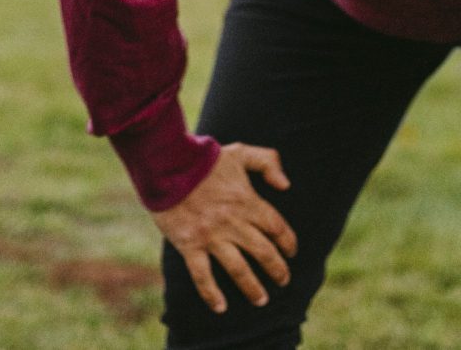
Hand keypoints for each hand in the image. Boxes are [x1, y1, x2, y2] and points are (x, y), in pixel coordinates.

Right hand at [151, 142, 297, 313]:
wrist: (168, 164)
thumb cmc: (205, 158)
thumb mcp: (241, 152)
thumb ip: (268, 162)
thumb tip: (286, 185)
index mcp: (247, 201)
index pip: (276, 227)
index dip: (288, 242)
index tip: (291, 252)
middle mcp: (233, 222)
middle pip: (263, 252)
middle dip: (277, 269)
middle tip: (283, 281)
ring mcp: (211, 236)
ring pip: (238, 269)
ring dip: (252, 287)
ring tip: (261, 300)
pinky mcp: (189, 244)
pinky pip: (202, 275)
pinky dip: (211, 294)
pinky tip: (220, 307)